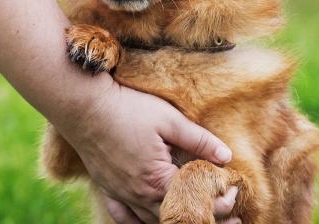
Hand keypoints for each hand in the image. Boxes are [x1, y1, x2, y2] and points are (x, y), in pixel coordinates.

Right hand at [60, 79, 233, 222]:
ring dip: (177, 222)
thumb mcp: (169, 119)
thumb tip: (227, 157)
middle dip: (207, 218)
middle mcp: (138, 194)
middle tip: (231, 217)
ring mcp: (120, 193)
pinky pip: (122, 217)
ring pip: (151, 221)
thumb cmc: (128, 108)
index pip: (195, 199)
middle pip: (176, 216)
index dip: (220, 200)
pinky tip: (148, 223)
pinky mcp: (107, 187)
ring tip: (198, 221)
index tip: (235, 192)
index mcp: (157, 178)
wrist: (84, 105)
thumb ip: (199, 140)